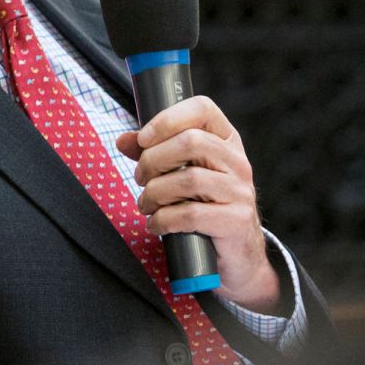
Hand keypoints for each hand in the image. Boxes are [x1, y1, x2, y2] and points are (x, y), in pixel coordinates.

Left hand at [116, 96, 281, 312]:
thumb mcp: (183, 174)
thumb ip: (155, 153)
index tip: (143, 139)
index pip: (203, 109)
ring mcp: (240, 192)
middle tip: (140, 178)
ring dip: (154, 193)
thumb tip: (123, 140)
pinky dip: (163, 220)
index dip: (167, 119)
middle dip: (153, 160)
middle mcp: (238, 162)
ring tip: (146, 204)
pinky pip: (190, 214)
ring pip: (189, 179)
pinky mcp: (236, 221)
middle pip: (191, 142)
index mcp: (226, 141)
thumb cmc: (206, 208)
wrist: (238, 255)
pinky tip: (156, 224)